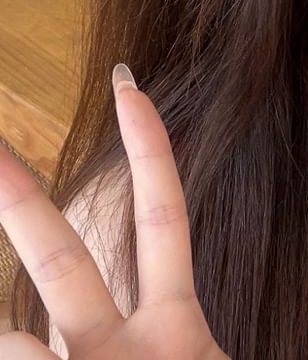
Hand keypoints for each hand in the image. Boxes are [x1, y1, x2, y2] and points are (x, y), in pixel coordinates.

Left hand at [0, 65, 229, 358]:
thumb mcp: (168, 358)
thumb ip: (133, 337)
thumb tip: (30, 332)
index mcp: (175, 324)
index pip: (162, 216)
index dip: (150, 148)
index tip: (130, 92)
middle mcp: (144, 341)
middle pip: (66, 263)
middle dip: (21, 206)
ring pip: (15, 345)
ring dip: (9, 349)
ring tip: (26, 353)